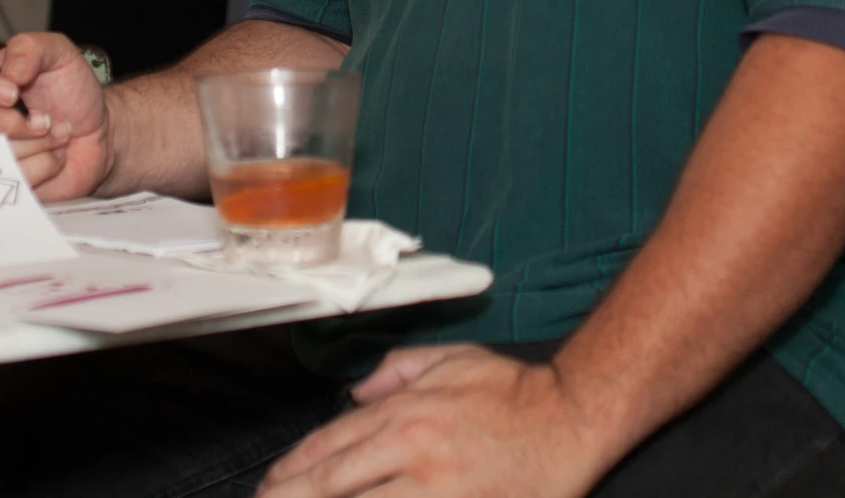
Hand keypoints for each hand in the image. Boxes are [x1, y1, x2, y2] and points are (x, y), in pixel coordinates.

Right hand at [0, 32, 112, 200]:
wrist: (98, 132)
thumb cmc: (71, 90)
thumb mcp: (59, 54)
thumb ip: (31, 49)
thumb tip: (10, 72)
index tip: (12, 93)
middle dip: (13, 124)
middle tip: (46, 119)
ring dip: (37, 144)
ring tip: (58, 133)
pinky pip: (12, 180)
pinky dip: (45, 166)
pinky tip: (55, 156)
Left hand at [258, 345, 614, 497]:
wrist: (573, 418)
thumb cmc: (515, 393)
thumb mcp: (450, 360)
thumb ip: (395, 370)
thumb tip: (357, 395)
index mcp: (405, 413)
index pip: (327, 448)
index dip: (290, 473)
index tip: (271, 486)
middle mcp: (412, 453)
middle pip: (330, 488)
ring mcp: (435, 492)